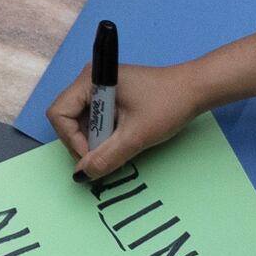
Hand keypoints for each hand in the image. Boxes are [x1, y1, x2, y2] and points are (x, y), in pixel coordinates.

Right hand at [52, 56, 206, 182]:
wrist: (196, 90)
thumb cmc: (168, 104)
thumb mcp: (136, 136)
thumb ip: (106, 157)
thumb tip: (81, 175)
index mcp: (91, 80)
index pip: (59, 114)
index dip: (71, 140)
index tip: (93, 156)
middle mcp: (90, 80)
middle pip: (67, 119)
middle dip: (83, 142)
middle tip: (108, 155)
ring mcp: (100, 87)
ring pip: (81, 122)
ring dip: (95, 141)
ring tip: (120, 146)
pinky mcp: (110, 96)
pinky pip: (95, 120)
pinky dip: (104, 135)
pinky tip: (123, 140)